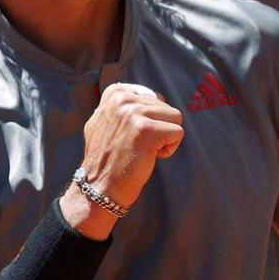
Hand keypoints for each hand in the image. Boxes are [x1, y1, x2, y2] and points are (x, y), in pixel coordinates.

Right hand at [79, 83, 183, 207]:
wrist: (99, 186)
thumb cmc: (106, 159)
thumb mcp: (104, 121)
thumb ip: (121, 106)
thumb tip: (145, 94)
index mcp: (115, 93)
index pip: (153, 97)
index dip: (150, 119)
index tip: (133, 134)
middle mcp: (123, 99)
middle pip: (165, 108)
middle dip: (158, 128)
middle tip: (136, 146)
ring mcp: (134, 113)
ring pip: (175, 118)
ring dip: (165, 138)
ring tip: (143, 150)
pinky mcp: (147, 129)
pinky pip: (178, 132)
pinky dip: (169, 149)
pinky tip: (149, 157)